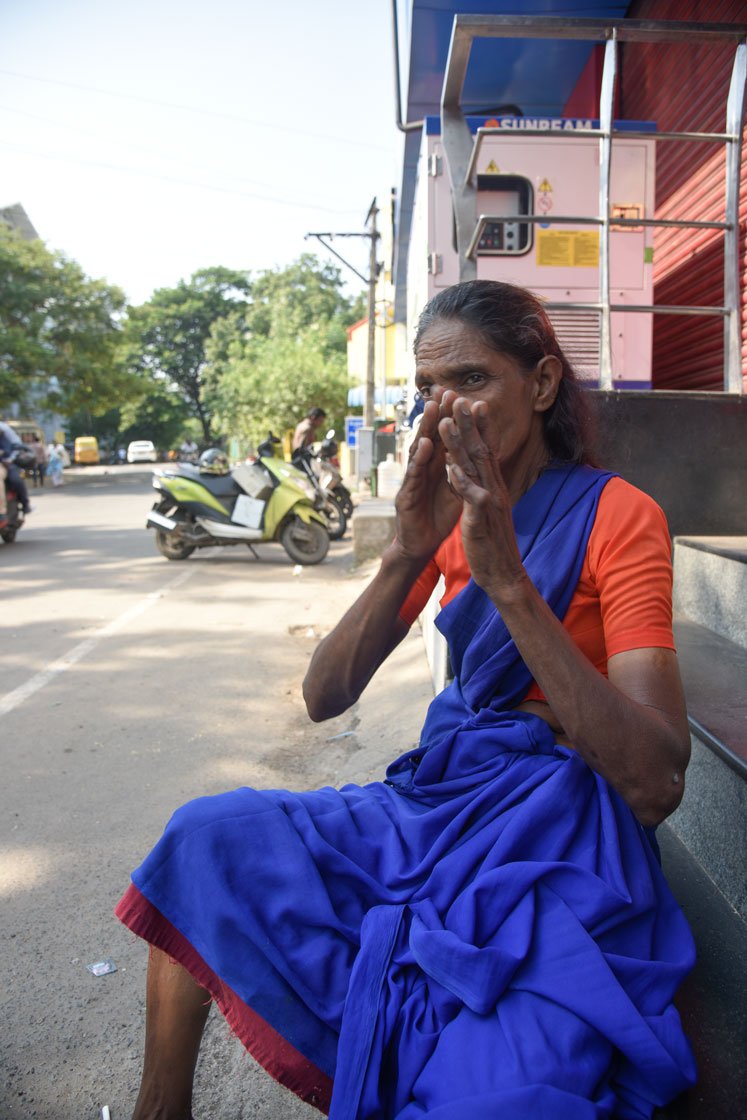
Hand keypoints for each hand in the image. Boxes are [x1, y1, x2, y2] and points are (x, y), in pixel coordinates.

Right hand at [393, 388, 462, 561]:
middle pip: (431, 437)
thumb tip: (473, 449)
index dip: (451, 417)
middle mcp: (422, 469)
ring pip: (420, 451)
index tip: (459, 394)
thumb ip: (460, 469)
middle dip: (438, 414)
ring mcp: (413, 481)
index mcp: (437, 466)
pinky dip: (419, 460)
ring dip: (427, 429)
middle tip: (444, 390)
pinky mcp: (406, 497)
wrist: (421, 545)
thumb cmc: (437, 516)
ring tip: (434, 408)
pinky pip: (414, 476)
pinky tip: (425, 445)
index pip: (444, 438)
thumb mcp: (455, 489)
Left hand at [438, 397, 525, 598]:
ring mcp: (489, 502)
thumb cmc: (491, 542)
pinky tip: (450, 468)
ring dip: (459, 445)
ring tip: (446, 423)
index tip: (473, 403)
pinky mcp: (481, 519)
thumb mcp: (485, 510)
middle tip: (460, 398)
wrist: (503, 573)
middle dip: (469, 424)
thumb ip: (477, 488)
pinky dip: (461, 482)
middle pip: (481, 450)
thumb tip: (466, 470)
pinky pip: (471, 497)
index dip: (480, 426)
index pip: (487, 450)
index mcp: (493, 486)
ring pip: (473, 468)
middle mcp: (494, 489)